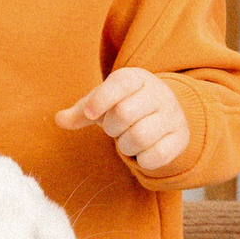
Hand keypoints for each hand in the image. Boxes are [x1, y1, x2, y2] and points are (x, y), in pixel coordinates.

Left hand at [57, 68, 189, 173]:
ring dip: (125, 145)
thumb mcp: (103, 103)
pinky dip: (142, 160)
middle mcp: (158, 94)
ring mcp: (172, 116)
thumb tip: (59, 119)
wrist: (165, 113)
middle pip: (124, 114)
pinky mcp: (180, 138)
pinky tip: (143, 152)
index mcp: (137, 78)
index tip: (90, 114)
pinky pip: (155, 156)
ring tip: (128, 140)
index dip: (100, 100)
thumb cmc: (126, 106)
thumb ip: (82, 111)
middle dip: (112, 127)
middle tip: (115, 128)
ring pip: (139, 137)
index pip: (120, 83)